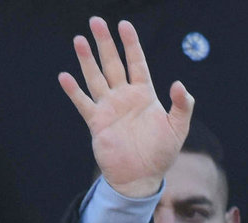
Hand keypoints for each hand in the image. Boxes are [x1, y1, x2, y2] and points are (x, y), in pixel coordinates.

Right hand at [58, 17, 192, 197]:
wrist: (142, 177)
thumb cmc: (162, 153)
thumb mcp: (178, 129)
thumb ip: (181, 106)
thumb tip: (179, 84)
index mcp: (145, 95)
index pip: (137, 63)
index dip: (131, 44)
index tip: (124, 25)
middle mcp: (125, 97)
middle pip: (113, 64)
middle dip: (105, 43)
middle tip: (96, 21)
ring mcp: (109, 108)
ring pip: (96, 78)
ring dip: (87, 60)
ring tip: (79, 39)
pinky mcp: (97, 122)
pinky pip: (83, 102)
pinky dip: (74, 90)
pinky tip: (65, 76)